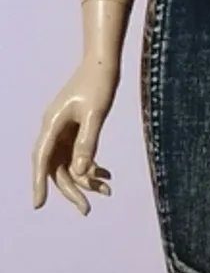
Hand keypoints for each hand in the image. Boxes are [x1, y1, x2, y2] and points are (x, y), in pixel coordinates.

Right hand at [32, 56, 118, 215]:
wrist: (103, 63)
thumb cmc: (99, 83)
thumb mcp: (97, 114)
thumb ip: (88, 142)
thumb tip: (81, 171)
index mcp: (52, 123)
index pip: (42, 159)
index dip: (38, 183)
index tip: (38, 205)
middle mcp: (53, 129)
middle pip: (56, 167)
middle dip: (71, 190)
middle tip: (87, 209)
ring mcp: (63, 130)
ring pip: (69, 164)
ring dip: (85, 180)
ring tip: (107, 191)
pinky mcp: (75, 130)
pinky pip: (79, 155)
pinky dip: (92, 167)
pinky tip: (107, 176)